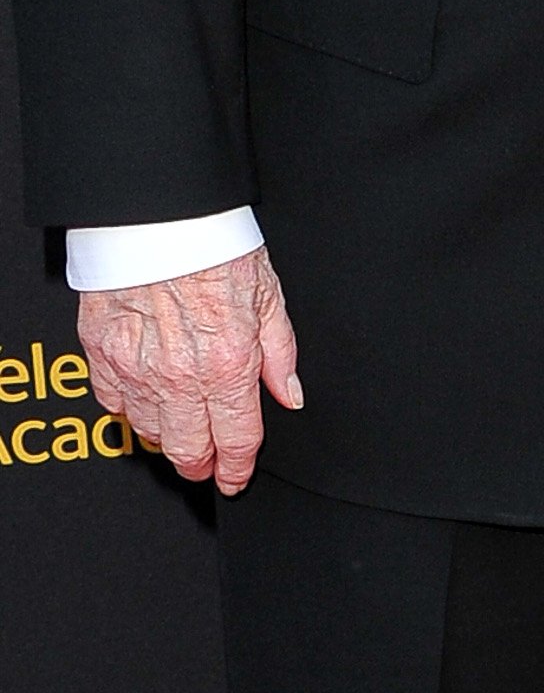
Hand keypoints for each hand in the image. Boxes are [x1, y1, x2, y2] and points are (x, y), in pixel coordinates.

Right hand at [80, 247, 301, 495]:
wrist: (159, 216)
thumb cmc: (214, 245)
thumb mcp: (268, 294)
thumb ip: (280, 353)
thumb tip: (291, 394)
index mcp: (229, 363)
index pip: (236, 439)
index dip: (238, 467)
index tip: (236, 477)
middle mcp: (181, 375)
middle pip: (188, 450)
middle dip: (201, 463)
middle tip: (209, 462)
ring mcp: (136, 369)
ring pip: (150, 432)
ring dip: (168, 435)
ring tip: (183, 423)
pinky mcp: (102, 355)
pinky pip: (114, 404)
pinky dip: (131, 407)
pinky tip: (147, 395)